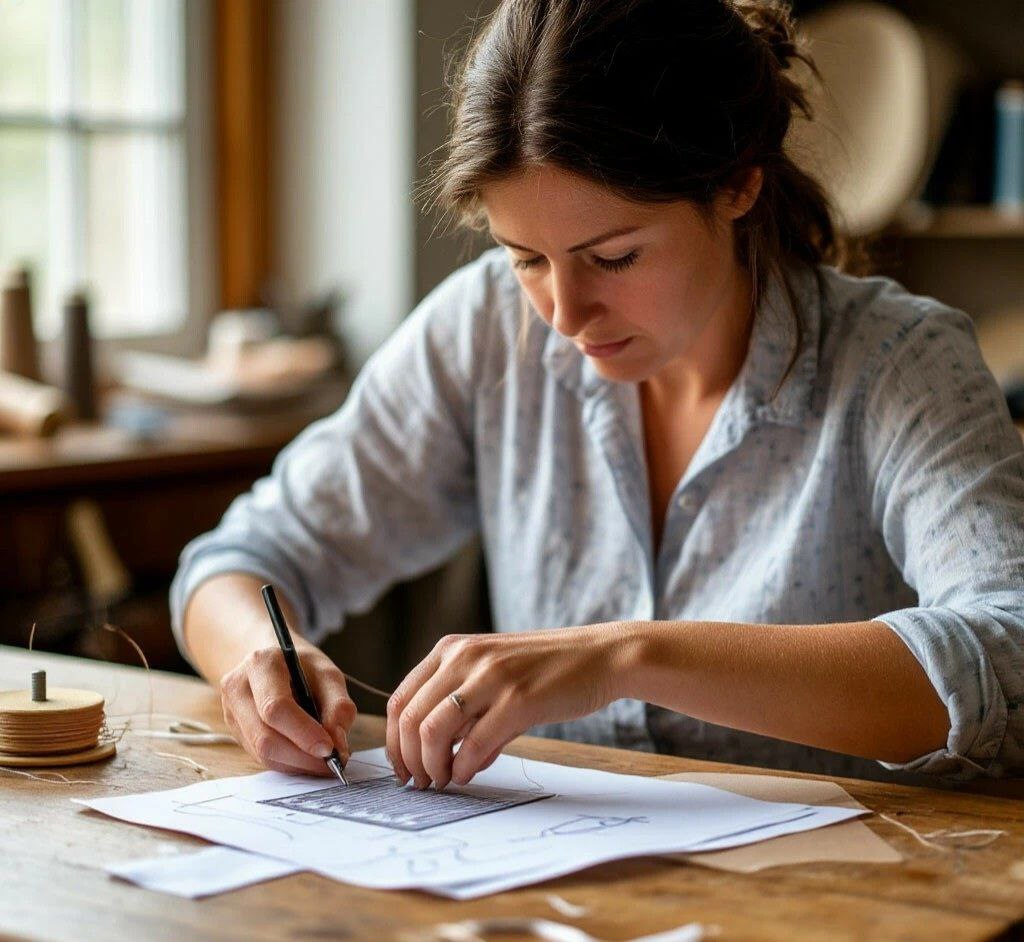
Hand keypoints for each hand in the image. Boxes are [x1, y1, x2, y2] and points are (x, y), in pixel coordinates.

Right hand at [220, 643, 356, 774]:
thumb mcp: (327, 673)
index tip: (329, 749)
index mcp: (261, 665)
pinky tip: (306, 757)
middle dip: (302, 756)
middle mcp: (238, 689)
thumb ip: (338, 706)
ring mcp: (232, 712)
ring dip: (297, 764)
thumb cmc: (301, 666)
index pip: (276, 707)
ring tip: (323, 761)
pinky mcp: (235, 732)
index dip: (303, 733)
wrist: (270, 660)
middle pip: (264, 737)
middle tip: (332, 763)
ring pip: (262, 753)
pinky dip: (288, 763)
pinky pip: (261, 757)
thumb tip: (338, 744)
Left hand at [386, 625, 623, 789]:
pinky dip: (464, 768)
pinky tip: (469, 774)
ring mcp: (491, 677)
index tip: (402, 769)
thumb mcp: (492, 674)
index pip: (399, 700)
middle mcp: (465, 658)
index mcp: (451, 649)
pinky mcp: (518, 700)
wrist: (599, 656)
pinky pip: (473, 744)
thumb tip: (440, 758)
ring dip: (432, 767)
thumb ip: (462, 708)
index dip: (393, 742)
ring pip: (432, 731)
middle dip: (408, 761)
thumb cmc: (546, 669)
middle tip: (421, 783)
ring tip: (445, 781)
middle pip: (409, 718)